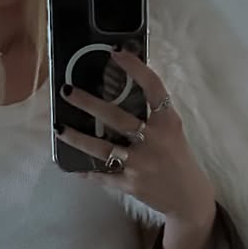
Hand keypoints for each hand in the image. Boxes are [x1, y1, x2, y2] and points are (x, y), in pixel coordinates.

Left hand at [54, 49, 216, 227]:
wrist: (188, 197)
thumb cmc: (177, 157)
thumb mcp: (172, 130)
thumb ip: (153, 112)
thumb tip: (124, 83)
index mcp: (167, 122)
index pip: (153, 88)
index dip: (135, 68)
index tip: (115, 52)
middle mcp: (154, 141)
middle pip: (118, 118)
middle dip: (89, 104)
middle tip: (67, 91)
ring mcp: (141, 164)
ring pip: (104, 149)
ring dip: (78, 139)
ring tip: (59, 129)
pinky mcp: (131, 184)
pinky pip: (103, 176)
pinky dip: (86, 171)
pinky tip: (70, 165)